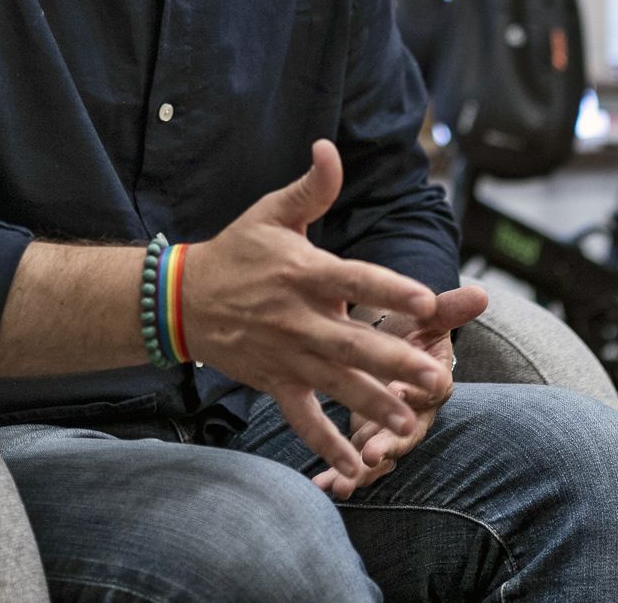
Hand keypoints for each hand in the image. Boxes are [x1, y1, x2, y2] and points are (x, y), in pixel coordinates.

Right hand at [181, 140, 447, 480]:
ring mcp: (287, 354)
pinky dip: (327, 445)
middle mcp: (299, 318)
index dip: (389, 290)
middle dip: (395, 363)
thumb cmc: (237, 251)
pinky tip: (357, 470)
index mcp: (304, 272)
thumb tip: (330, 148)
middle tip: (435, 378)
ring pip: (335, 384)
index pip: (354, 280)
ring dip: (372, 406)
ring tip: (408, 424)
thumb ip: (311, 188)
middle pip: (353, 343)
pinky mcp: (275, 381)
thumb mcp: (272, 213)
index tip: (427, 301)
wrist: (181, 298)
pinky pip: (302, 418)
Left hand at [312, 284, 488, 498]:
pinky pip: (358, 464)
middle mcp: (416, 412)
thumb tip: (481, 294)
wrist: (393, 341)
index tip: (400, 391)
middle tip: (371, 454)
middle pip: (409, 433)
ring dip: (365, 473)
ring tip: (344, 487)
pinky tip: (324, 488)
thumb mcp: (427, 316)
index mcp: (433, 381)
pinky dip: (343, 477)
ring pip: (383, 454)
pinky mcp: (369, 438)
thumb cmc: (411, 328)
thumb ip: (449, 309)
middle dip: (390, 445)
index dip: (419, 391)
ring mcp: (392, 429)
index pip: (432, 389)